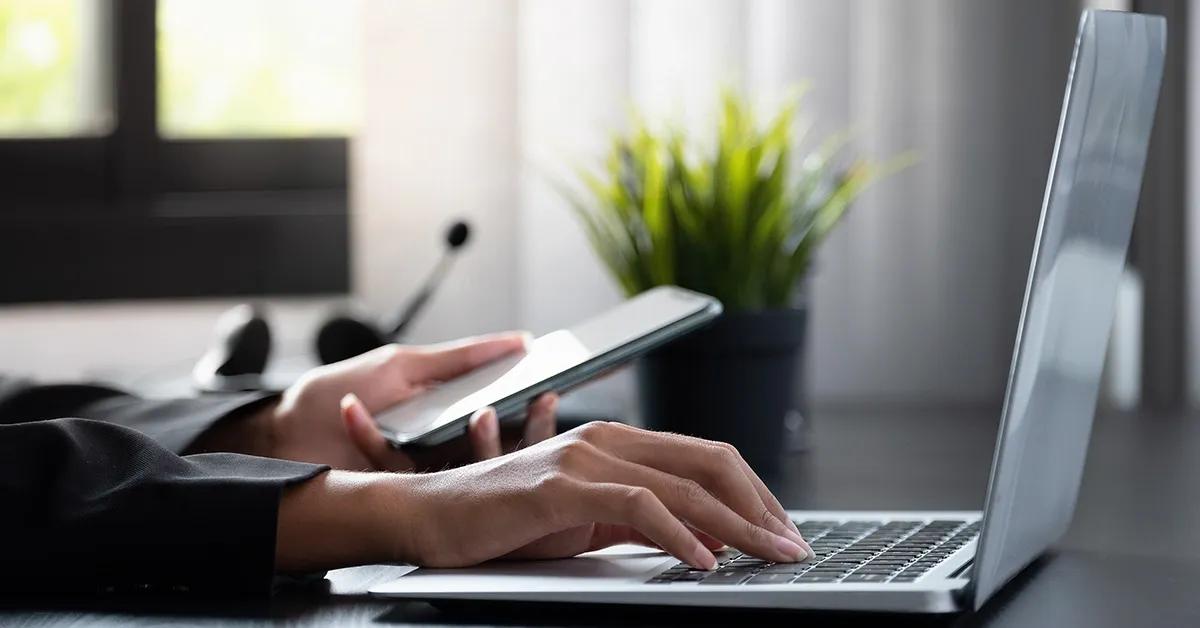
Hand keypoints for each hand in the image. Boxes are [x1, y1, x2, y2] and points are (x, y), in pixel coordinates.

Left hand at [199, 332, 557, 470]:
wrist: (277, 432)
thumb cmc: (336, 394)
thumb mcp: (404, 364)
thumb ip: (462, 358)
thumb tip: (517, 342)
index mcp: (452, 424)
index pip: (507, 421)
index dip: (536, 412)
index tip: (557, 391)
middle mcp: (439, 455)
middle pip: (497, 449)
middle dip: (527, 432)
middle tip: (543, 405)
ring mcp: (416, 476)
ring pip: (463, 466)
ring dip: (481, 442)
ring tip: (484, 414)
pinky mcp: (384, 491)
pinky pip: (394, 471)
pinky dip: (373, 437)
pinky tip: (359, 409)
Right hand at [274, 421, 812, 572]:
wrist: (432, 517)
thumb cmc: (505, 521)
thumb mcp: (586, 522)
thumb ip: (639, 522)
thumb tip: (699, 540)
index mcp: (618, 444)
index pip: (706, 459)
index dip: (753, 494)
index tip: (782, 530)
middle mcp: (607, 440)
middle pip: (708, 463)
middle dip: (760, 507)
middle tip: (792, 546)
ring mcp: (584, 457)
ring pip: (681, 484)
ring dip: (735, 525)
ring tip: (768, 555)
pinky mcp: (559, 485)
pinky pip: (635, 505)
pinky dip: (677, 533)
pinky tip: (702, 560)